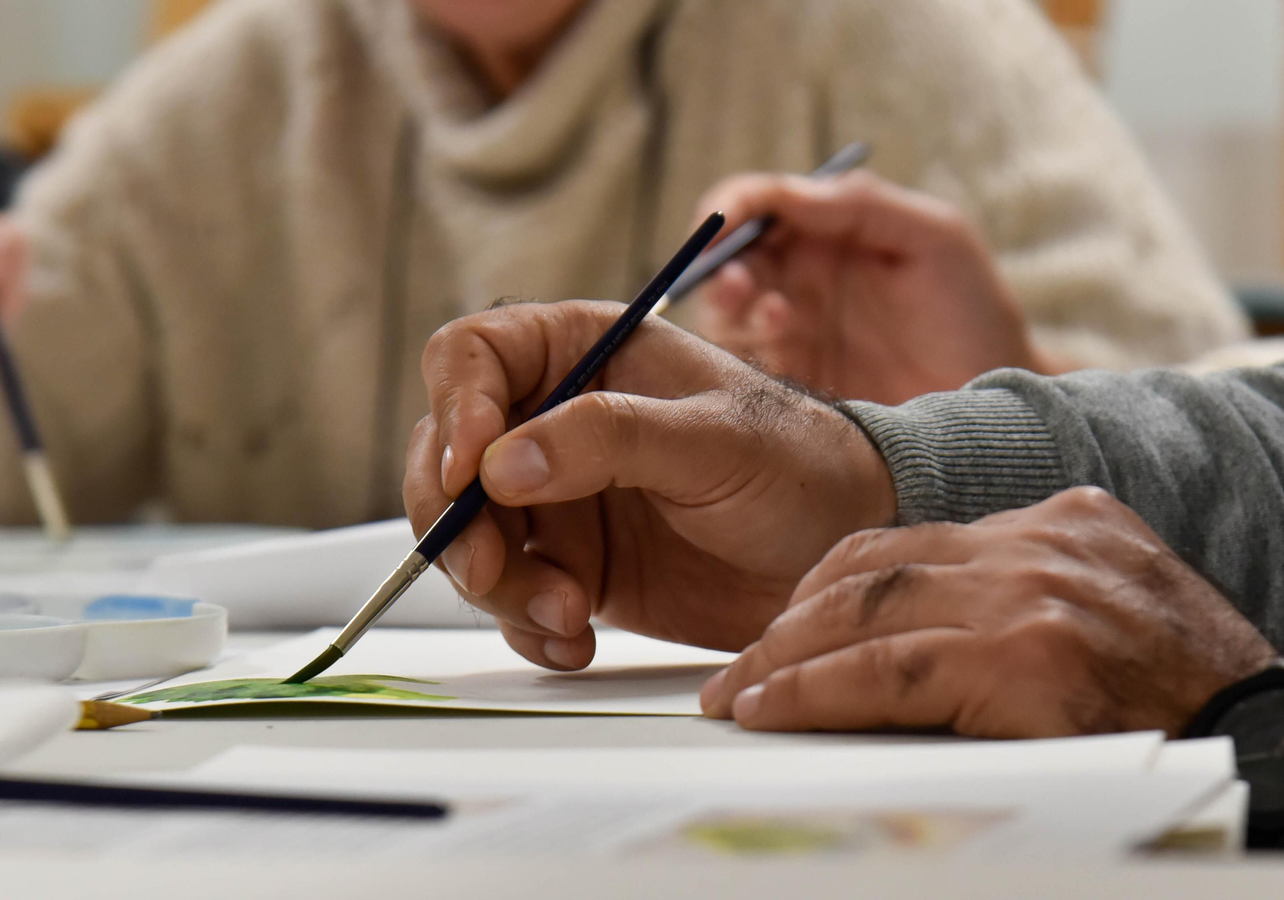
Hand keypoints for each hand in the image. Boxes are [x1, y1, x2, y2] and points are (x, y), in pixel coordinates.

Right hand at [403, 300, 896, 669]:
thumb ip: (609, 438)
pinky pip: (508, 599)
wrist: (840, 556)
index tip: (471, 470)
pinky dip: (526, 627)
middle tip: (489, 568)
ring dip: (497, 586)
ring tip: (565, 612)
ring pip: (466, 537)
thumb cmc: (799, 465)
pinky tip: (574, 638)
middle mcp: (552, 420)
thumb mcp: (714, 438)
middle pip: (443, 456)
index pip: (471, 357)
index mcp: (582, 351)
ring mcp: (555, 499)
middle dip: (456, 520)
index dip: (454, 409)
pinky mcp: (569, 568)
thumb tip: (501, 463)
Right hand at [692, 171, 1058, 404]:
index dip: (727, 211)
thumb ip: (862, 205)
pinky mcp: (787, 387)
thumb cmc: (975, 312)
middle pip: (728, 262)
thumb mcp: (934, 237)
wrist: (995, 406)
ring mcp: (790, 335)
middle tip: (738, 286)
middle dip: (719, 269)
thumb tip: (787, 193)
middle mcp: (797, 279)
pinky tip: (785, 358)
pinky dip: (745, 362)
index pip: (757, 205)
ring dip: (733, 314)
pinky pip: (742, 372)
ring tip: (778, 318)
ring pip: (726, 317)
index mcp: (825, 231)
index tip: (718, 227)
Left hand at [701, 487, 1276, 737]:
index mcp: (1059, 522)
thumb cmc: (1186, 695)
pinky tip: (774, 711)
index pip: (907, 543)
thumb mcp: (1106, 611)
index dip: (828, 588)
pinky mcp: (1028, 657)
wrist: (1275, 735)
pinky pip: (889, 672)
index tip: (785, 624)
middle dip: (791, 623)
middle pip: (872, 569)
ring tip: (740, 696)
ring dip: (786, 659)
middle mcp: (1039, 544)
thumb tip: (912, 639)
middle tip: (739, 669)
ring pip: (866, 614)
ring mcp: (1032, 595)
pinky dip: (816, 692)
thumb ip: (1016, 602)